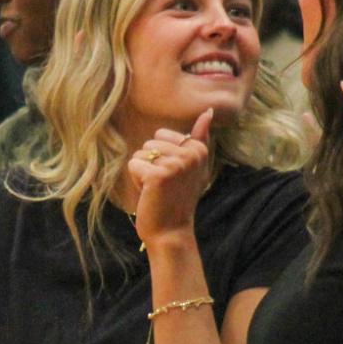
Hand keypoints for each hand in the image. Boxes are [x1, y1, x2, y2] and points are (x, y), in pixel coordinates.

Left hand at [125, 110, 212, 245]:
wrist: (171, 231)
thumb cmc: (178, 199)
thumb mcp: (194, 167)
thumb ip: (200, 138)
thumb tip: (208, 111)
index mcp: (199, 149)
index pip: (162, 135)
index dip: (161, 156)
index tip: (173, 176)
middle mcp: (190, 154)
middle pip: (150, 143)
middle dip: (150, 164)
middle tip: (164, 185)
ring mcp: (175, 164)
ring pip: (140, 154)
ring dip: (143, 173)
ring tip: (156, 189)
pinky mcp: (158, 175)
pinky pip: (133, 165)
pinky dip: (136, 181)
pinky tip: (149, 194)